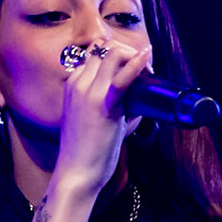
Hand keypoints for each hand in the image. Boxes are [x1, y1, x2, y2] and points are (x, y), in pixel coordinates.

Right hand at [52, 42, 154, 194]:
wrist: (76, 173)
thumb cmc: (85, 150)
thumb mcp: (90, 117)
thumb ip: (106, 103)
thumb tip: (133, 100)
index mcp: (73, 84)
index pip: (95, 53)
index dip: (118, 54)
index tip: (134, 68)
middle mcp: (78, 83)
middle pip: (104, 47)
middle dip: (128, 51)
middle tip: (145, 70)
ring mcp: (89, 93)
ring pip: (113, 53)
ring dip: (134, 56)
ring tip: (148, 72)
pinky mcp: (103, 106)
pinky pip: (121, 79)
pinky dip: (136, 64)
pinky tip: (146, 58)